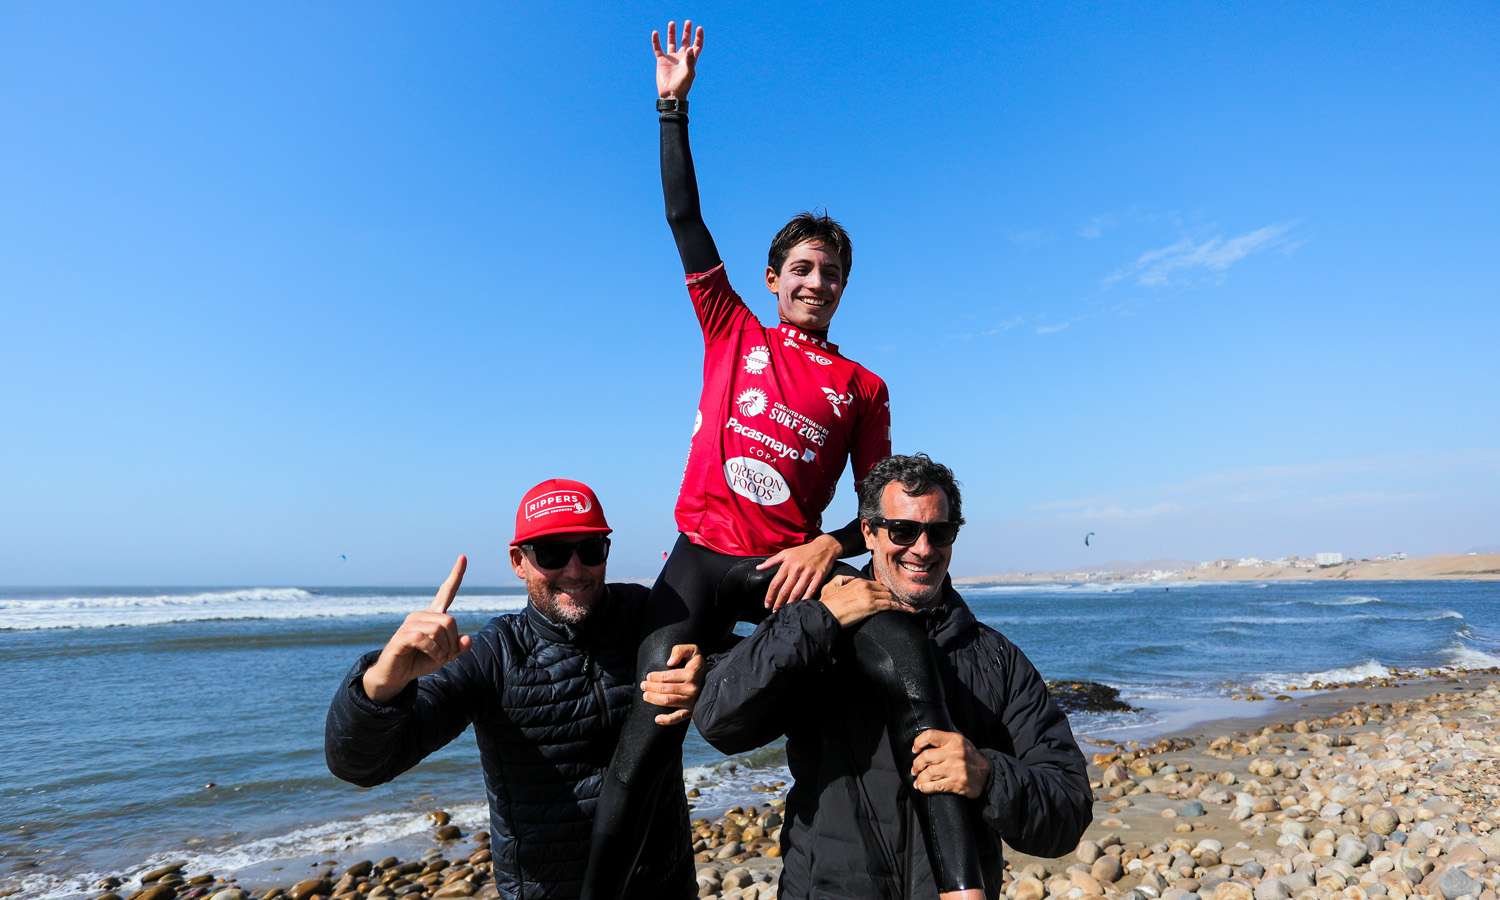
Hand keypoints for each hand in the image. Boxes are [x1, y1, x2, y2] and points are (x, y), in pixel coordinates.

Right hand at [362, 555, 473, 702]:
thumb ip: (457, 648)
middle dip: (452, 642)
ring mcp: (410, 624)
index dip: (456, 575)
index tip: (463, 556)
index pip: (446, 591)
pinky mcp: (402, 636)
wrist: (395, 675)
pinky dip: (434, 652)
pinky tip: (431, 657)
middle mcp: (421, 615)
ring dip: (443, 649)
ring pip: (439, 629)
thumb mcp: (444, 656)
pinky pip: (425, 639)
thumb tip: (467, 639)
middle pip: (450, 620)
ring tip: (437, 657)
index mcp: (433, 616)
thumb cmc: (420, 661)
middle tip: (446, 655)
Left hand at [641, 643, 704, 724]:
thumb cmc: (698, 665)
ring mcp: (692, 701)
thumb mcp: (693, 650)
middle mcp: (692, 688)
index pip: (668, 676)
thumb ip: (680, 650)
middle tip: (643, 685)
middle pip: (665, 689)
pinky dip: (666, 720)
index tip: (649, 676)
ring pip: (668, 701)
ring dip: (654, 699)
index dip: (655, 676)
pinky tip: (657, 719)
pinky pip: (678, 717)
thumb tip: (669, 663)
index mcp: (692, 673)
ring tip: (645, 695)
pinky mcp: (691, 711)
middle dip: (651, 687)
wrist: (714, 680)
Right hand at [652, 20, 703, 98]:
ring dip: (672, 33)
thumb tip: (689, 48)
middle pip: (685, 41)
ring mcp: (671, 58)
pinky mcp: (662, 61)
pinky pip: (658, 49)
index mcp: (690, 60)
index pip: (696, 45)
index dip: (698, 37)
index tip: (699, 28)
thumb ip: (690, 60)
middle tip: (688, 22)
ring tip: (672, 23)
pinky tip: (655, 33)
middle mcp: (681, 57)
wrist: (671, 95)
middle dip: (687, 32)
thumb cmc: (682, 86)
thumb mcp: (689, 73)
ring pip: (672, 42)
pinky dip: (656, 41)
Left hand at [757, 535, 839, 611]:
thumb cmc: (803, 551)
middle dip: (778, 603)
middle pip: (785, 590)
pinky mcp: (819, 576)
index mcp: (787, 564)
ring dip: (789, 603)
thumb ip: (771, 561)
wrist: (824, 546)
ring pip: (796, 592)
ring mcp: (808, 573)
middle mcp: (796, 569)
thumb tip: (758, 568)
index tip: (766, 604)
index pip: (775, 583)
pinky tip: (800, 606)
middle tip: (774, 611)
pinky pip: (811, 591)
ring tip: (785, 611)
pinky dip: (805, 599)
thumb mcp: (786, 553)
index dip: (770, 595)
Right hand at [816, 575, 914, 626]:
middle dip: (895, 596)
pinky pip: (891, 606)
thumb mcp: (832, 585)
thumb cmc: (827, 603)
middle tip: (904, 602)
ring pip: (890, 597)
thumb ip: (843, 579)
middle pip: (886, 590)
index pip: (877, 585)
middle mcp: (866, 586)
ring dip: (901, 602)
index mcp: (858, 581)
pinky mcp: (872, 607)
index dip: (885, 591)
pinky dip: (901, 608)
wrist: (825, 614)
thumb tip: (851, 579)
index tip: (891, 596)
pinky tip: (909, 610)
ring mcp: (870, 596)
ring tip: (911, 607)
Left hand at [911, 729, 989, 799]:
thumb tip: (920, 747)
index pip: (930, 735)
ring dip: (920, 778)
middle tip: (915, 769)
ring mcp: (956, 769)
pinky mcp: (956, 783)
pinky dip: (925, 788)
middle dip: (916, 765)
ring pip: (929, 773)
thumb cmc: (969, 756)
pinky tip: (922, 787)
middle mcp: (955, 753)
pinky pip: (935, 786)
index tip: (915, 750)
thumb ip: (943, 741)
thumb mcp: (960, 742)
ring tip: (918, 780)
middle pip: (926, 757)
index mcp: (954, 740)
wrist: (987, 773)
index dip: (918, 742)